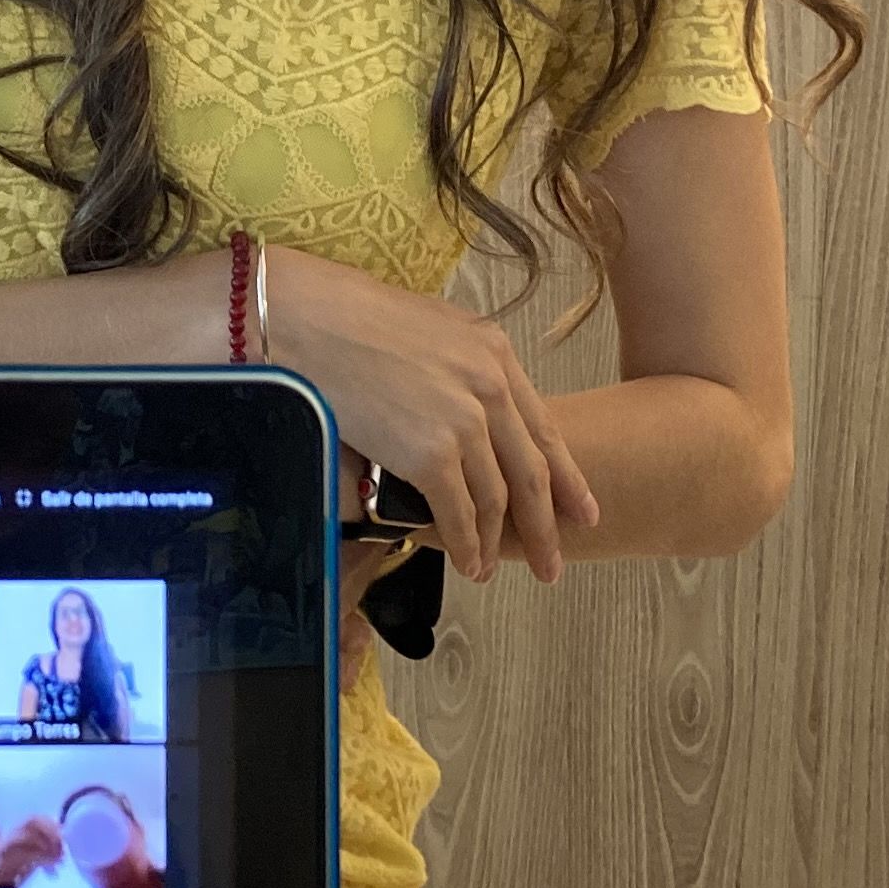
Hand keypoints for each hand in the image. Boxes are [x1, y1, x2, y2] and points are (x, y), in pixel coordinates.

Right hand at [260, 249, 596, 581]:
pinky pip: (459, 511)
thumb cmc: (345, 317)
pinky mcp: (430, 452)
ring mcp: (464, 420)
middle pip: (531, 470)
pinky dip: (465, 543)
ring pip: (497, 497)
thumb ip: (456, 366)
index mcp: (494, 352)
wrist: (307, 318)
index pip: (542, 427)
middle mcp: (491, 385)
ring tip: (493, 570)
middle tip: (552, 563)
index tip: (581, 510)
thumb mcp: (426, 328)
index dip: (565, 477)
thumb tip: (456, 402)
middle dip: (546, 524)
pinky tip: (468, 563)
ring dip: (497, 541)